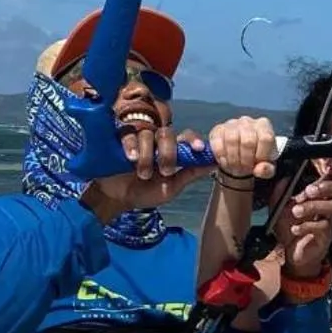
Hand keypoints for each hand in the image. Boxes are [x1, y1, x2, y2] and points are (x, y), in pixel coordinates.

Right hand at [82, 123, 210, 219]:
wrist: (117, 199)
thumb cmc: (146, 193)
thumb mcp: (171, 187)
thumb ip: (190, 174)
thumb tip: (214, 164)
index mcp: (171, 150)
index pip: (185, 136)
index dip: (194, 140)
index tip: (200, 148)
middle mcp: (156, 141)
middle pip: (168, 134)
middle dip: (168, 153)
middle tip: (164, 172)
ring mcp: (138, 138)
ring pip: (148, 134)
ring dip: (148, 156)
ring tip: (142, 174)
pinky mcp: (120, 139)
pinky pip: (127, 135)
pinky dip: (131, 146)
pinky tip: (130, 159)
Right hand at [206, 115, 282, 180]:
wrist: (240, 154)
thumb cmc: (257, 158)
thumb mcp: (267, 166)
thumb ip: (267, 169)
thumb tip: (260, 169)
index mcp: (264, 126)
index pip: (266, 138)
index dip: (262, 155)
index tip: (258, 164)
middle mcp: (247, 121)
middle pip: (248, 141)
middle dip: (246, 161)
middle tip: (245, 170)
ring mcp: (231, 124)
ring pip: (232, 140)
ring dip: (233, 160)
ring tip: (235, 168)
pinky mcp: (218, 130)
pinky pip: (218, 143)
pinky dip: (222, 157)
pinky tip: (225, 162)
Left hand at [281, 167, 331, 277]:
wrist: (290, 254)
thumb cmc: (288, 228)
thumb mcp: (278, 209)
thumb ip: (280, 193)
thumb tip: (285, 177)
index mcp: (318, 197)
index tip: (329, 164)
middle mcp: (327, 207)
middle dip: (326, 187)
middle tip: (309, 191)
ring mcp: (328, 222)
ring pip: (331, 208)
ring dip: (312, 207)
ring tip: (296, 212)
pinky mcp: (326, 237)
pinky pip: (322, 227)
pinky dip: (307, 226)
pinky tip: (295, 228)